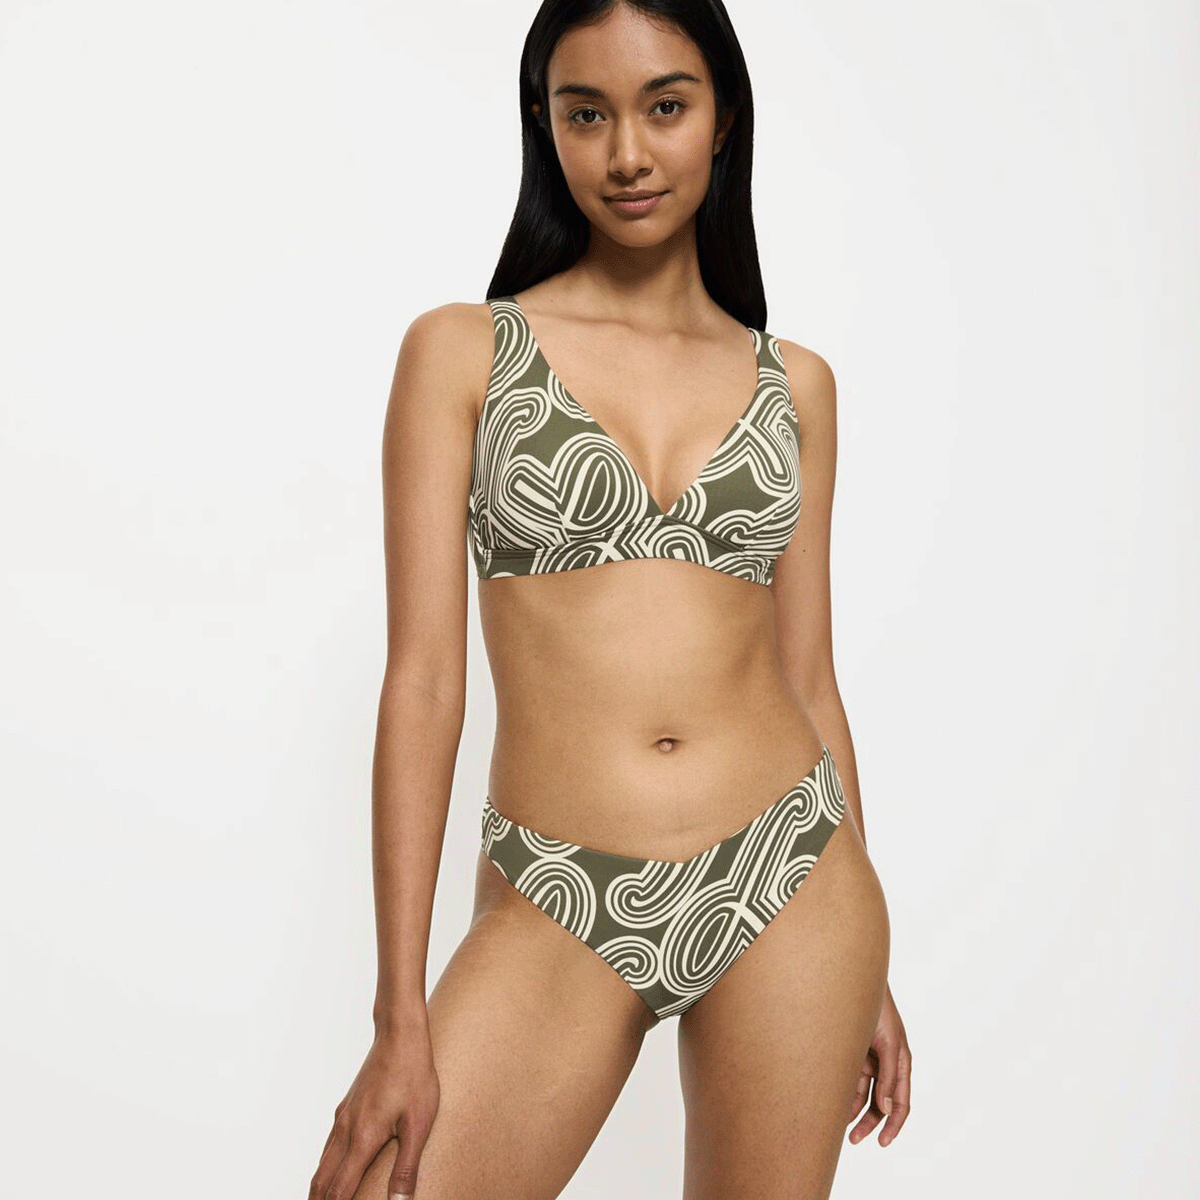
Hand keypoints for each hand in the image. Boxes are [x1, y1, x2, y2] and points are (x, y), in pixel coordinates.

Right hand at [309, 1024, 440, 1199]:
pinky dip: (326, 1167)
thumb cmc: (414, 1075)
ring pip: (322, 1163)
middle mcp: (345, 1130)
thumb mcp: (418, 1124)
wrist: (399, 1034)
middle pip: (322, 1181)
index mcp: (362, 1139)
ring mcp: (343, 1117)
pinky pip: (329, 1145)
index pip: (338, 1191)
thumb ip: (407, 1167)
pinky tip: (333, 1169)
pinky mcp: (347, 1106)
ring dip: (320, 1188)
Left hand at [847, 981, 909, 1146]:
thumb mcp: (887, 1043)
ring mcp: (868, 1059)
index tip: (883, 1143)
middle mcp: (885, 1065)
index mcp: (900, 1063)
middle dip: (868, 1123)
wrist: (852, 982)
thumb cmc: (877, 1009)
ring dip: (852, 1111)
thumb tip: (887, 1110)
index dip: (894, 1126)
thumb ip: (887, 1076)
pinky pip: (848, 1080)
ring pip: (862, 1095)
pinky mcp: (852, 1053)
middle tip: (852, 1140)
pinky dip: (842, 1093)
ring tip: (837, 1127)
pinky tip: (831, 1104)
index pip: (901, 1103)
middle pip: (880, 1104)